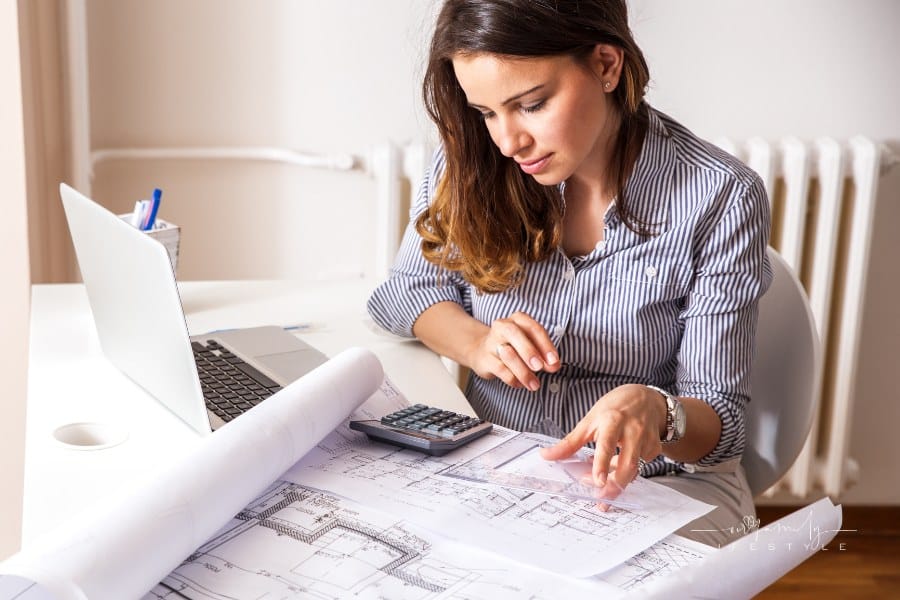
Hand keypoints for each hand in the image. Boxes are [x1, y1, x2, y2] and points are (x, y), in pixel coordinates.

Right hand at [466, 311, 560, 389]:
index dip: (545, 345)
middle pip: (515, 334)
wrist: (482, 351)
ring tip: (534, 384)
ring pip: (507, 354)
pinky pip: (500, 369)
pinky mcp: (485, 359)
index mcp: (518, 319)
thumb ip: (543, 354)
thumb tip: (554, 366)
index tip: (554, 361)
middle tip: (540, 367)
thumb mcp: (530, 345)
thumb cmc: (513, 346)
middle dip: (529, 352)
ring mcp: (491, 342)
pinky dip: (512, 379)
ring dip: (523, 371)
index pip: (533, 328)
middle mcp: (502, 326)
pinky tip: (520, 384)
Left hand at [539, 384, 665, 505]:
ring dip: (618, 480)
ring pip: (634, 469)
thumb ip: (570, 441)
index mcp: (612, 420)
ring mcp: (646, 440)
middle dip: (615, 485)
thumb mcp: (590, 420)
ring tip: (604, 481)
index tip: (598, 481)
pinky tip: (618, 466)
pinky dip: (627, 472)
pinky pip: (640, 467)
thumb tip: (546, 455)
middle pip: (627, 464)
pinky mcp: (655, 448)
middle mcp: (632, 430)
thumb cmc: (615, 408)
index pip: (607, 444)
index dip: (602, 463)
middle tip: (600, 498)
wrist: (646, 399)